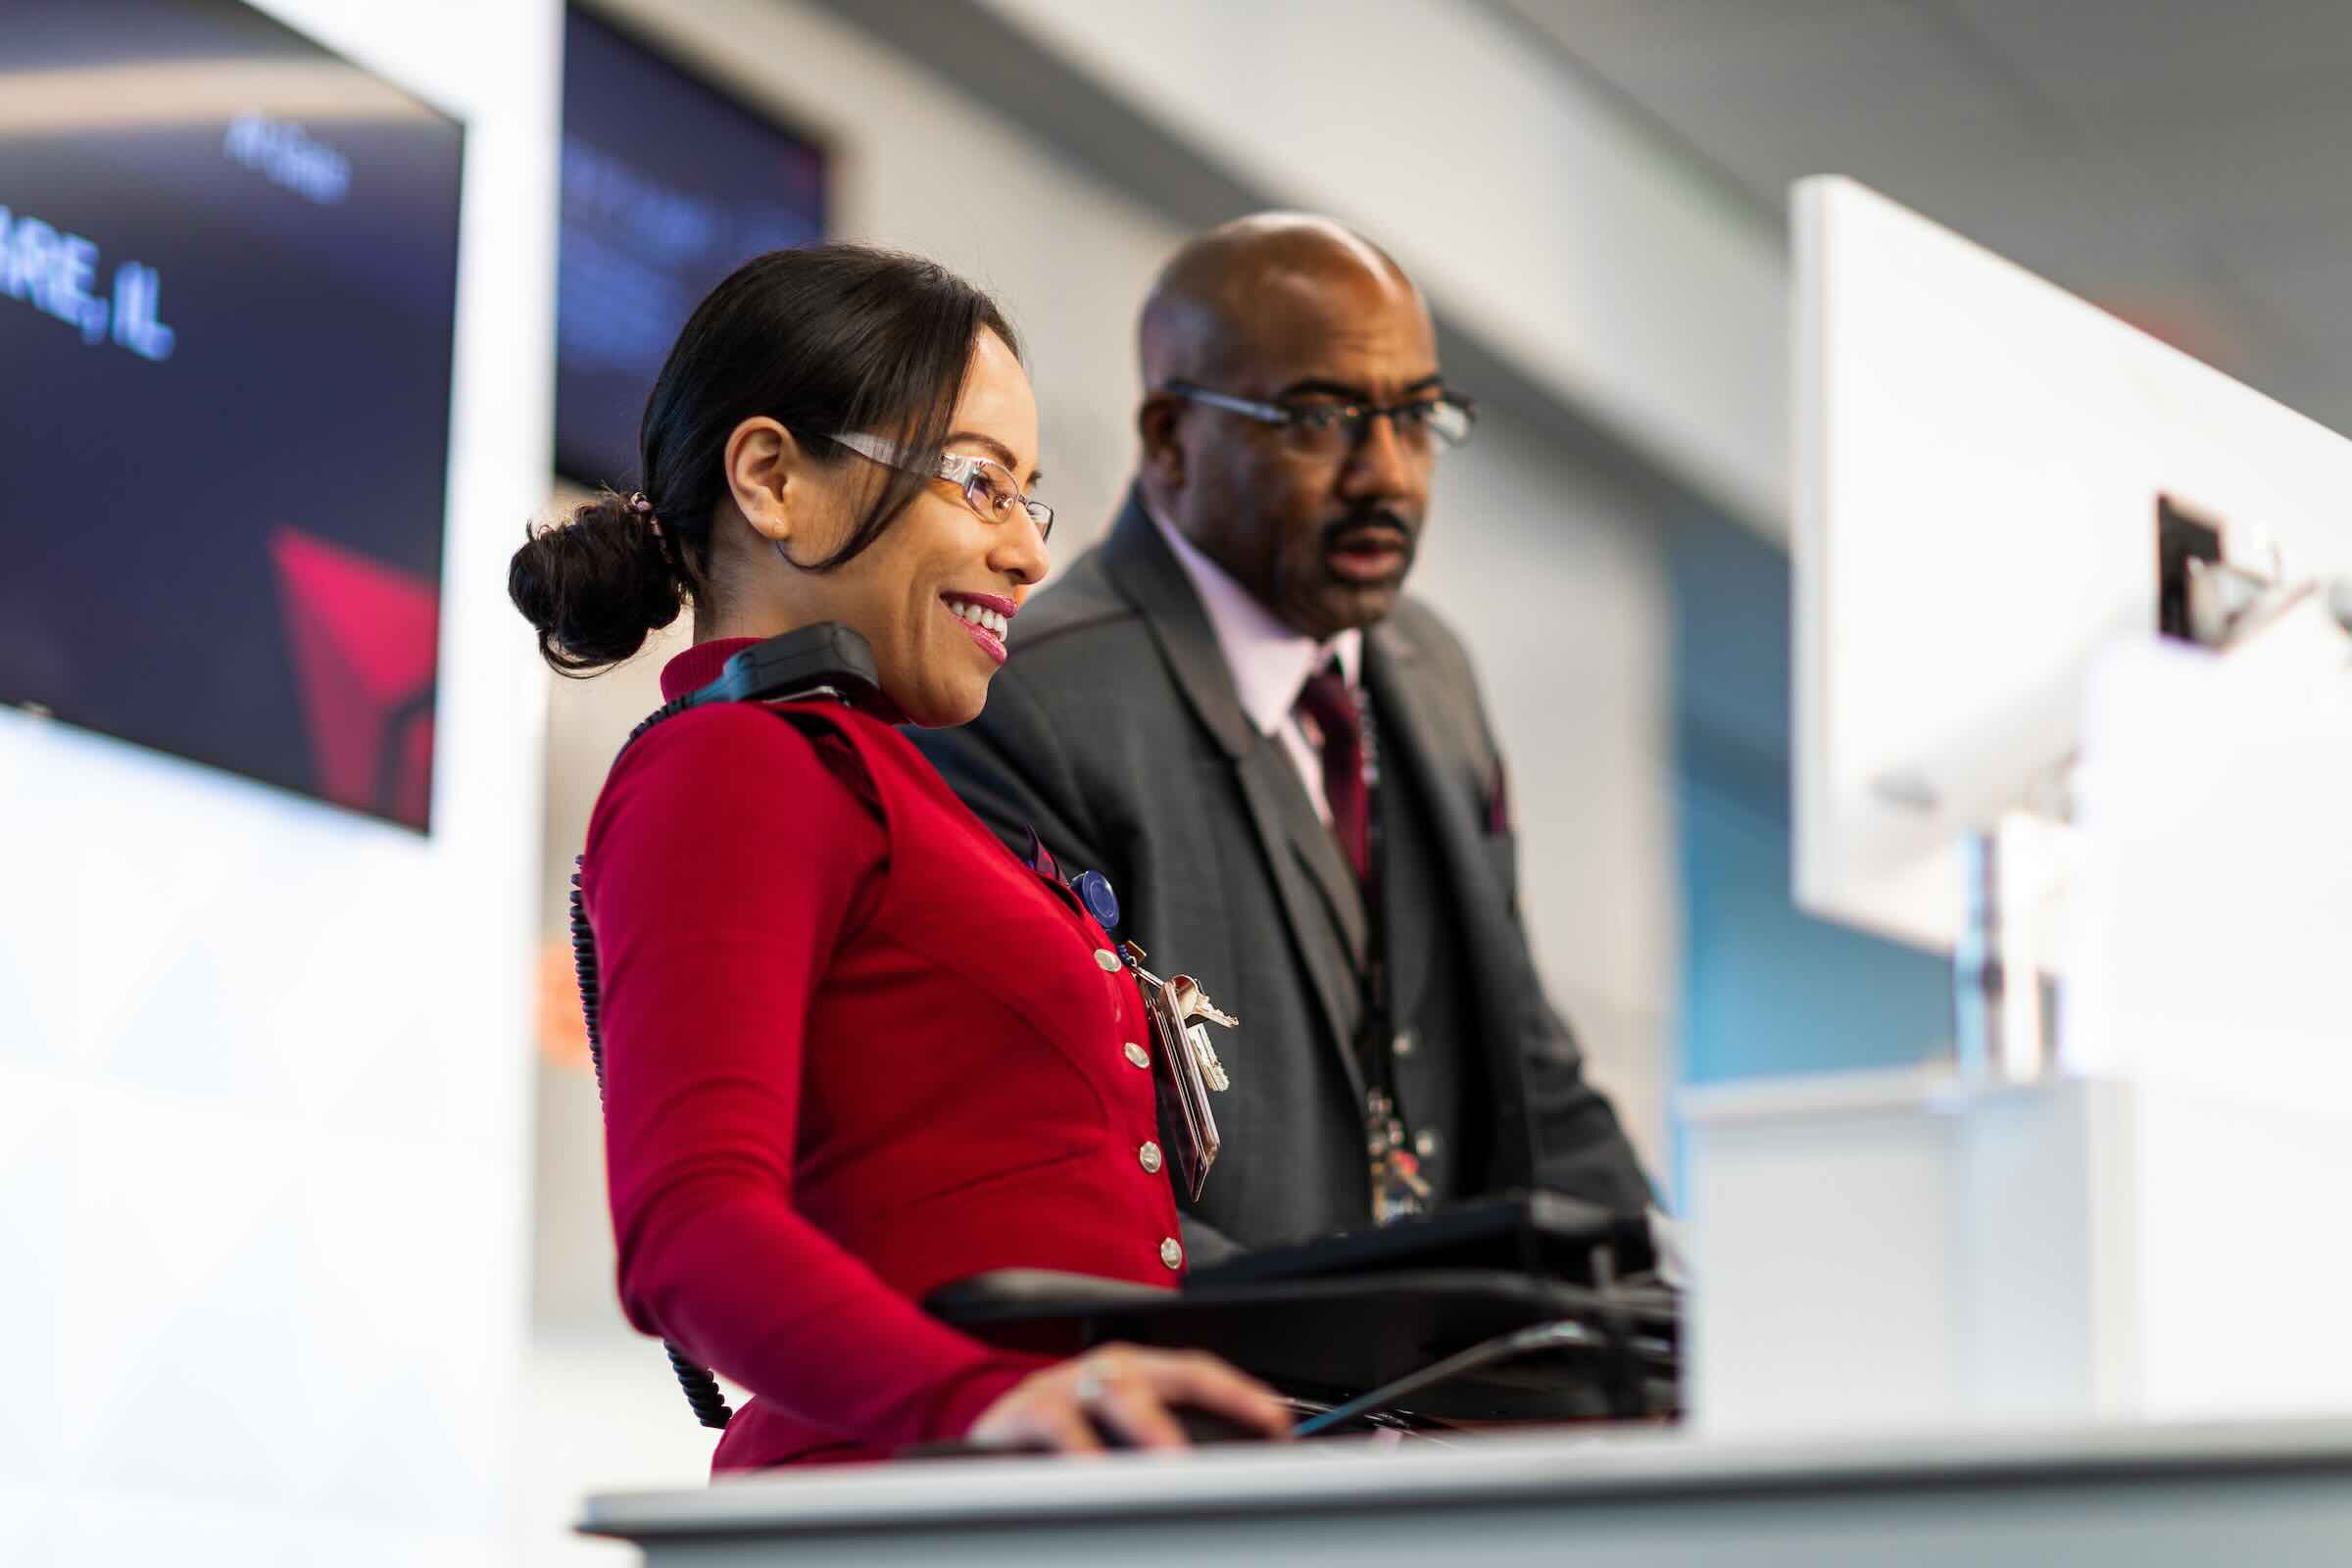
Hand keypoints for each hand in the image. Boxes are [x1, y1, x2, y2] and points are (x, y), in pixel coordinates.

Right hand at [967, 1344, 1294, 1453]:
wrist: (987, 1440)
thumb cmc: (1063, 1442)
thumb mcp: (1117, 1437)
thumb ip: (1160, 1449)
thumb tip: (1225, 1479)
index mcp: (1136, 1372)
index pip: (1199, 1372)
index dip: (1241, 1393)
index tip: (1278, 1422)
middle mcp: (1104, 1370)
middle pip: (1167, 1373)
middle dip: (1214, 1397)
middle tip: (1248, 1431)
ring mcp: (1064, 1385)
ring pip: (1114, 1391)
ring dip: (1149, 1425)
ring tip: (1174, 1461)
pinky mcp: (1021, 1412)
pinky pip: (1055, 1424)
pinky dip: (1079, 1449)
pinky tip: (1097, 1475)